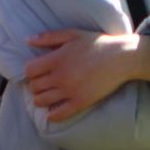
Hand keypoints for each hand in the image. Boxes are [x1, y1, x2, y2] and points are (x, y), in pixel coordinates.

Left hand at [24, 30, 149, 121]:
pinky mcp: (81, 101)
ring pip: (42, 101)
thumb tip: (28, 40)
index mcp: (56, 59)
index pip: (29, 71)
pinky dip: (52, 115)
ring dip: (41, 99)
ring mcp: (70, 90)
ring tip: (47, 96)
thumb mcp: (73, 34)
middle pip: (34, 86)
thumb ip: (49, 37)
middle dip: (36, 85)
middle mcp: (60, 76)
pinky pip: (60, 114)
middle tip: (44, 83)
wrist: (122, 58)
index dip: (31, 71)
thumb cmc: (98, 43)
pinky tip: (52, 113)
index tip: (38, 71)